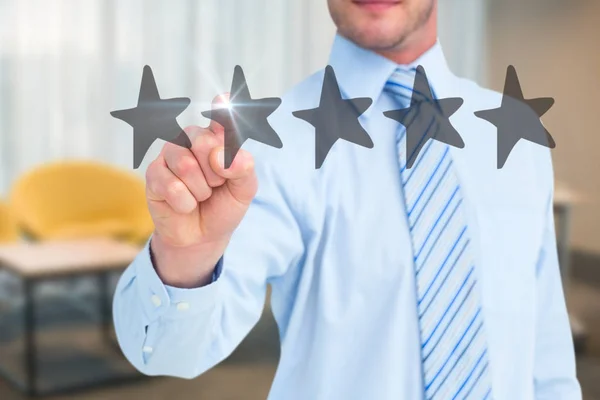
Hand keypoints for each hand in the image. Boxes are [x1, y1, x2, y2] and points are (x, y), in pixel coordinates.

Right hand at [145, 94, 257, 286]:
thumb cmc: (223, 206)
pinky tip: (185, 205)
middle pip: (204, 142)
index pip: (221, 118)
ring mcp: (170, 155)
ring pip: (186, 165)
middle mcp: (192, 139)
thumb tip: (223, 157)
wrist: (202, 237)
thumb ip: (243, 169)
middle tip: (216, 185)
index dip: (222, 110)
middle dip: (216, 174)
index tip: (225, 100)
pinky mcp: (153, 174)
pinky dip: (185, 203)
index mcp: (217, 138)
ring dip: (201, 191)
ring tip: (200, 196)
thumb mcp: (244, 190)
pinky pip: (171, 186)